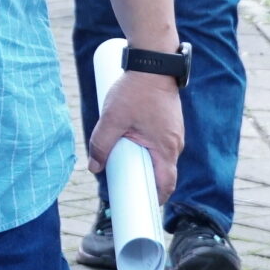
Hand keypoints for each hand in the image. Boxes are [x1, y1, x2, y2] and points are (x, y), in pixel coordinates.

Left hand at [87, 69, 182, 202]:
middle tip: (125, 187)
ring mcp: (174, 133)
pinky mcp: (169, 123)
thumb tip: (94, 167)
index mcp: (166, 148)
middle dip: (145, 182)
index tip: (139, 207)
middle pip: (163, 173)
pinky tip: (131, 142)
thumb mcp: (112, 119)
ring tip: (123, 163)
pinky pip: (160, 144)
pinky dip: (147, 149)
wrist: (153, 62)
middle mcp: (175, 144)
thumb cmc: (135, 90)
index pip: (165, 185)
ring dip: (145, 163)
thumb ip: (101, 143)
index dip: (153, 199)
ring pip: (160, 158)